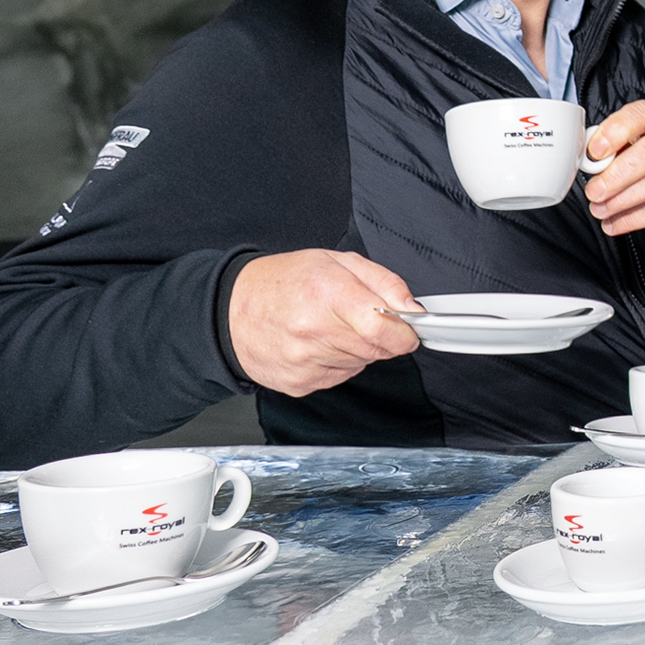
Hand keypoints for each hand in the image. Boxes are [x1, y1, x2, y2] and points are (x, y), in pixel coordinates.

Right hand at [229, 250, 419, 395]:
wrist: (230, 312)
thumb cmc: (283, 282)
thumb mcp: (337, 261)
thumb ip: (384, 283)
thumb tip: (413, 309)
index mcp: (326, 293)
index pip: (384, 327)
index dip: (405, 331)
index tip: (408, 327)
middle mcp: (313, 330)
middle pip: (377, 348)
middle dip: (381, 335)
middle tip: (359, 317)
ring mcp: (305, 361)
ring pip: (362, 363)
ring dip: (358, 348)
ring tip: (331, 325)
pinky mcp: (300, 383)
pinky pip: (341, 376)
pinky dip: (339, 361)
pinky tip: (318, 343)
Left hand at [585, 100, 644, 245]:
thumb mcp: (639, 150)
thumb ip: (617, 151)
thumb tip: (590, 162)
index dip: (618, 130)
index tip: (595, 151)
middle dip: (619, 173)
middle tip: (595, 190)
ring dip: (623, 199)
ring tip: (600, 209)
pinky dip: (633, 218)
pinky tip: (615, 223)